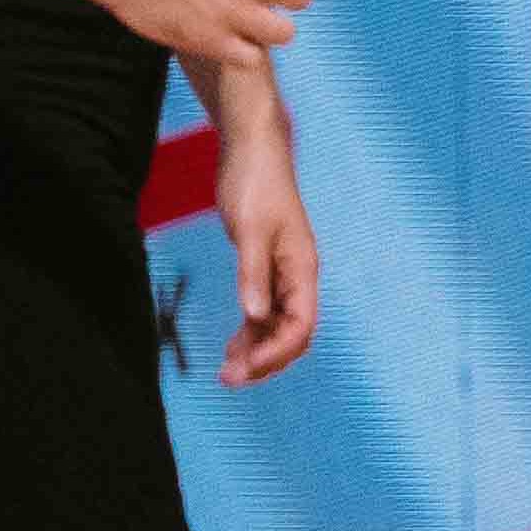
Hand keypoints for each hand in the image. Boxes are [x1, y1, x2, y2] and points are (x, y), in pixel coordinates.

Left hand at [207, 112, 320, 385]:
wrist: (251, 150)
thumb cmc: (255, 185)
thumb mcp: (250, 230)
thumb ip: (252, 274)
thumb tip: (253, 317)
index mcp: (302, 269)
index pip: (300, 326)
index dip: (274, 352)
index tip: (244, 369)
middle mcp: (298, 277)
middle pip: (292, 334)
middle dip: (265, 361)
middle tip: (229, 379)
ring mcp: (283, 274)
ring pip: (277, 327)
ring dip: (256, 351)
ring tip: (227, 370)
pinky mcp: (266, 267)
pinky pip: (264, 312)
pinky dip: (250, 332)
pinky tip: (232, 344)